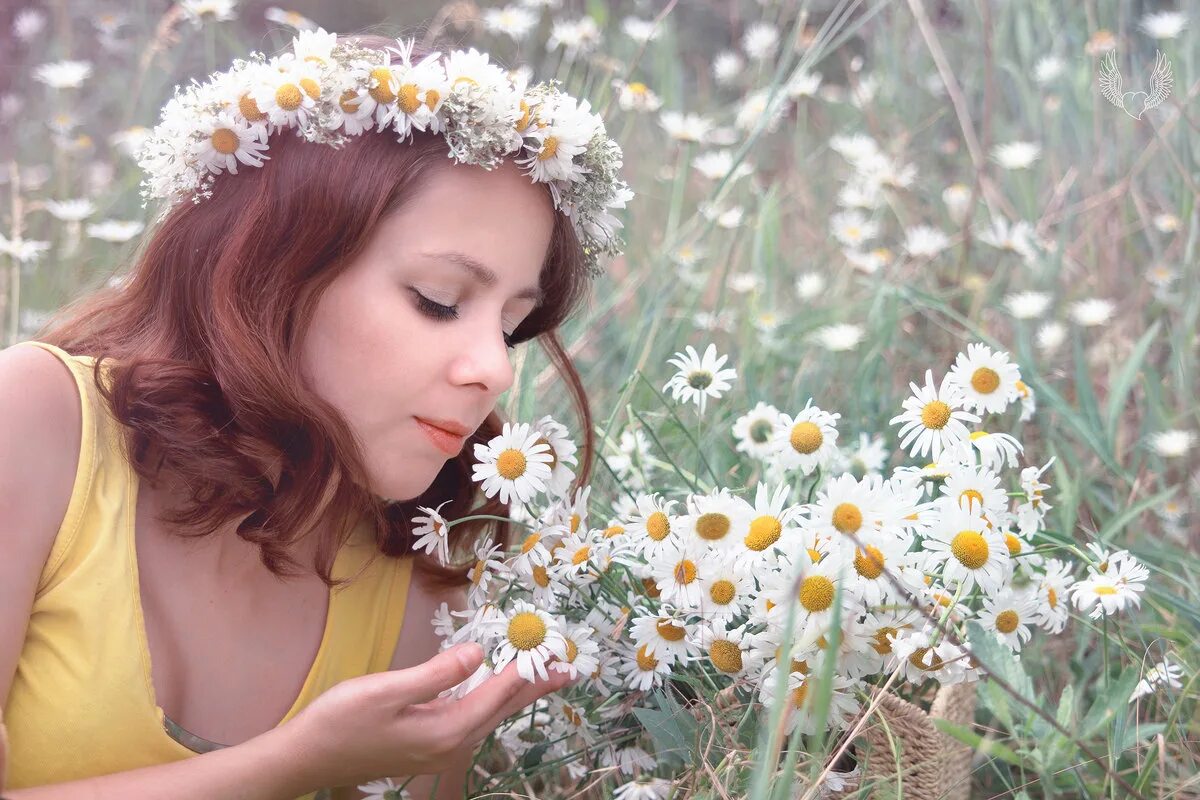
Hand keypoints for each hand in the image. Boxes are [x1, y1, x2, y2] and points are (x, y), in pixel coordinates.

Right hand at [278, 642, 573, 788]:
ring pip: (487, 717)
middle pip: (501, 709)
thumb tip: (479, 654)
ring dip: (514, 695)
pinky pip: (470, 721)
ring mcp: (437, 751)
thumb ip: (437, 672)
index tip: (554, 652)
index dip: (526, 669)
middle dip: (533, 686)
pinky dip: (490, 703)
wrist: (306, 758)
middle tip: (566, 668)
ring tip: (539, 677)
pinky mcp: (424, 748)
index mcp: (445, 730)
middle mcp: (449, 745)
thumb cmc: (341, 721)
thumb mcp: (388, 690)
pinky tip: (492, 695)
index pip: (497, 693)